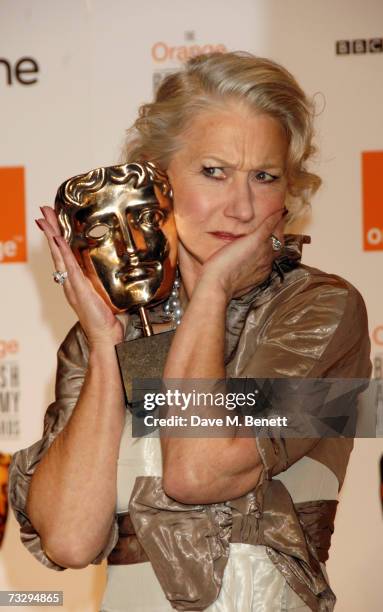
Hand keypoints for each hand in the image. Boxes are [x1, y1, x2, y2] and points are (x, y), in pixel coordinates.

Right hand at [36, 206, 123, 347]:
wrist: (105, 337)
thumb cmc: (108, 320)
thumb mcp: (108, 294)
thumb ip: (108, 282)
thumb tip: (121, 269)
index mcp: (77, 281)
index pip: (65, 255)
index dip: (59, 237)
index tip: (54, 221)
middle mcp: (70, 282)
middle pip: (57, 251)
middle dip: (51, 230)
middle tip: (44, 212)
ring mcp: (72, 285)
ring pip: (59, 256)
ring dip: (52, 236)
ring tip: (45, 220)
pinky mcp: (78, 290)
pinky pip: (68, 267)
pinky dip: (62, 253)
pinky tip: (58, 240)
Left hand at [199, 208, 284, 300]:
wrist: (216, 286)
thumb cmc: (219, 286)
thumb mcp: (232, 282)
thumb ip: (235, 275)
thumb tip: (228, 272)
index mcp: (261, 273)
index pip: (268, 257)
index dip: (268, 248)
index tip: (267, 242)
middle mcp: (266, 263)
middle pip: (275, 246)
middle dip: (276, 236)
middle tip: (277, 225)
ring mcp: (262, 252)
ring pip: (274, 235)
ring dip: (277, 225)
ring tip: (278, 215)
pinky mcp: (256, 241)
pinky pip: (269, 226)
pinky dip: (274, 217)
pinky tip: (279, 209)